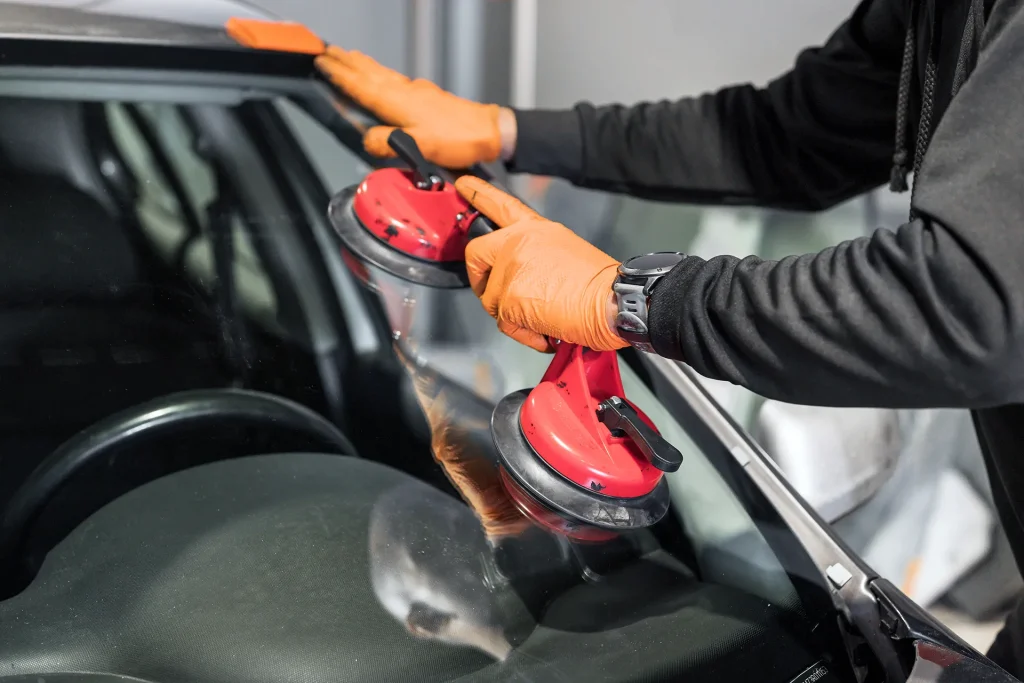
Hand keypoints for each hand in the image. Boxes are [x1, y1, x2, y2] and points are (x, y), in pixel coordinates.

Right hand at [315, 46, 514, 167]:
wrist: (488, 132)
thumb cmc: (458, 139)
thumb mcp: (419, 147)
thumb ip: (388, 143)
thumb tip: (367, 140)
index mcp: (398, 102)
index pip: (361, 86)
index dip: (340, 75)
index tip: (322, 62)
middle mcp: (405, 92)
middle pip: (369, 73)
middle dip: (347, 62)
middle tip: (328, 51)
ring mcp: (417, 92)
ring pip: (382, 74)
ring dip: (363, 65)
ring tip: (349, 57)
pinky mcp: (427, 96)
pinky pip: (396, 80)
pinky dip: (382, 74)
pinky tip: (383, 77)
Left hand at [454, 176, 626, 352]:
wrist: (612, 301)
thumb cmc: (598, 284)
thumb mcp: (564, 250)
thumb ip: (534, 255)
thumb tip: (522, 277)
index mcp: (534, 230)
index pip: (501, 205)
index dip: (478, 193)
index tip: (462, 184)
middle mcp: (517, 242)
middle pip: (476, 254)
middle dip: (480, 278)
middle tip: (495, 294)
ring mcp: (510, 268)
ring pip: (491, 299)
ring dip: (514, 315)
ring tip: (545, 316)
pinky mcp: (508, 297)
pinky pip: (504, 323)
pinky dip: (524, 333)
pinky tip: (547, 330)